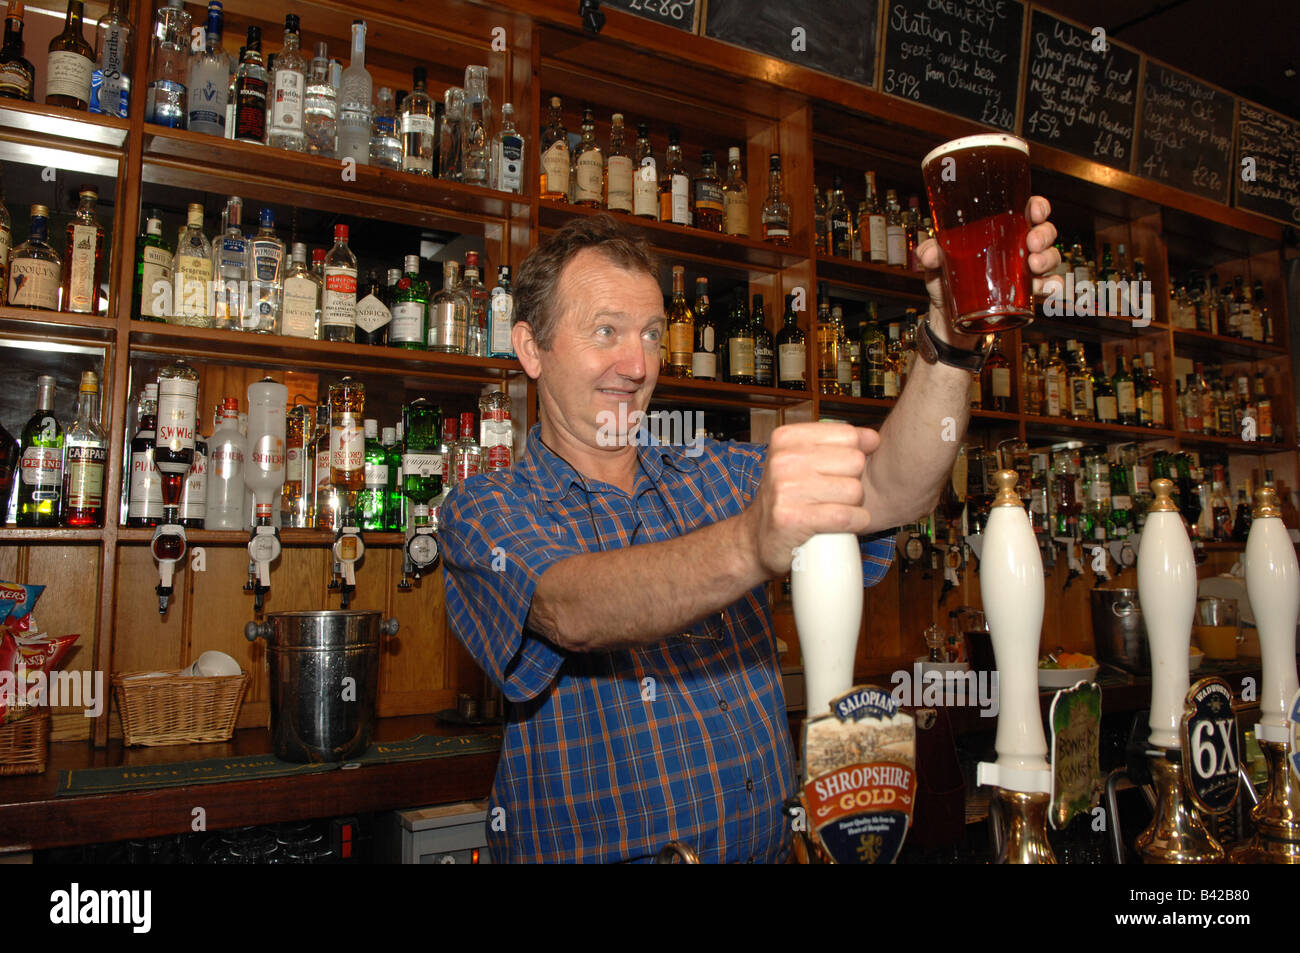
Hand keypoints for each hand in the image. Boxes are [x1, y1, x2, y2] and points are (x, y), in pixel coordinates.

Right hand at [741, 422, 880, 578]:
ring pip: (854, 490)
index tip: (845, 469)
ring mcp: (785, 489)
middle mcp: (783, 460)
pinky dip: (856, 521)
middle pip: (855, 462)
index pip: (848, 435)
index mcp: (786, 439)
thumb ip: (834, 444)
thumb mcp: (801, 461)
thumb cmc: (788, 497)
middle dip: (853, 481)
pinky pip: (845, 516)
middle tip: (835, 494)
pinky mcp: (792, 519)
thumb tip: (873, 438)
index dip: (857, 453)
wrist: (757, 538)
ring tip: (835, 508)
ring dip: (854, 505)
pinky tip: (849, 523)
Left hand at [916, 195, 1064, 347]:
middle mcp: (1017, 247)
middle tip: (1032, 242)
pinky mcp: (1026, 294)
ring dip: (1048, 258)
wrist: (948, 316)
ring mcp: (1024, 271)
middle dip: (1044, 234)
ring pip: (1051, 257)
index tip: (1035, 211)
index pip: (1027, 211)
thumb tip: (929, 254)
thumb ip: (930, 253)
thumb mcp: (935, 263)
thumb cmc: (946, 279)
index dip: (1038, 207)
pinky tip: (1045, 288)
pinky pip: (1050, 287)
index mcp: (1000, 231)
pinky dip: (1053, 286)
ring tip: (1034, 264)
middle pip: (1045, 232)